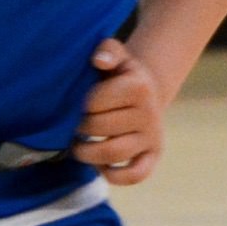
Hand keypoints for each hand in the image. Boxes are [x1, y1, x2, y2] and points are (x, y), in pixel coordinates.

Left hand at [74, 39, 165, 184]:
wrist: (145, 92)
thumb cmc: (119, 72)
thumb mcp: (116, 55)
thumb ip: (106, 50)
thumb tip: (98, 60)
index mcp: (139, 87)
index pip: (95, 102)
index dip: (78, 105)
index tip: (75, 103)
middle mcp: (149, 113)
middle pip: (99, 128)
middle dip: (79, 127)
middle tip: (72, 124)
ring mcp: (152, 137)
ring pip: (113, 153)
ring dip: (87, 153)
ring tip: (79, 146)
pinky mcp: (154, 155)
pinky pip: (136, 175)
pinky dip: (114, 175)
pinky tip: (101, 165)